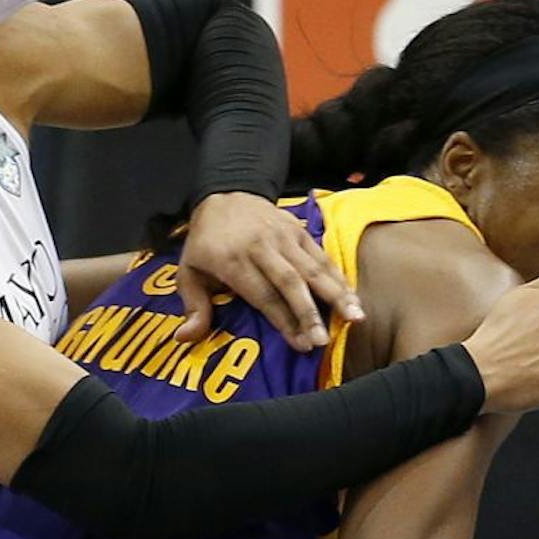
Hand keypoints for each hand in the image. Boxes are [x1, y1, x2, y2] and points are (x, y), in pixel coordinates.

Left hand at [177, 191, 363, 350]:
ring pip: (312, 267)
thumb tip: (183, 338)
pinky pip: (320, 255)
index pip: (262, 295)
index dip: (283, 321)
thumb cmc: (206, 243)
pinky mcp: (298, 230)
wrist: (225, 193)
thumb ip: (193, 306)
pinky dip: (338, 276)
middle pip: (290, 282)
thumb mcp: (188, 271)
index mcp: (232, 260)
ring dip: (335, 294)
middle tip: (324, 341)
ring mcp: (283, 236)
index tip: (300, 345)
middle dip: (309, 313)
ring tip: (355, 317)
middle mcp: (260, 247)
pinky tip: (352, 296)